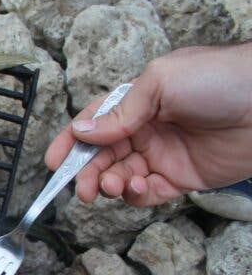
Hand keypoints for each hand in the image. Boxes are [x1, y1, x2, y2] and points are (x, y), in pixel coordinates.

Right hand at [45, 43, 251, 206]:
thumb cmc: (221, 79)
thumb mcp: (161, 82)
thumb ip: (120, 111)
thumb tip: (83, 132)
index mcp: (139, 102)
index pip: (95, 123)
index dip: (71, 142)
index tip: (53, 162)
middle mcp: (147, 129)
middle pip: (102, 155)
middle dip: (86, 172)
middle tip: (81, 188)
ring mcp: (163, 154)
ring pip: (120, 175)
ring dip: (108, 183)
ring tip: (112, 185)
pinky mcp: (182, 178)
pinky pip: (147, 193)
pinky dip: (135, 195)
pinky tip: (137, 187)